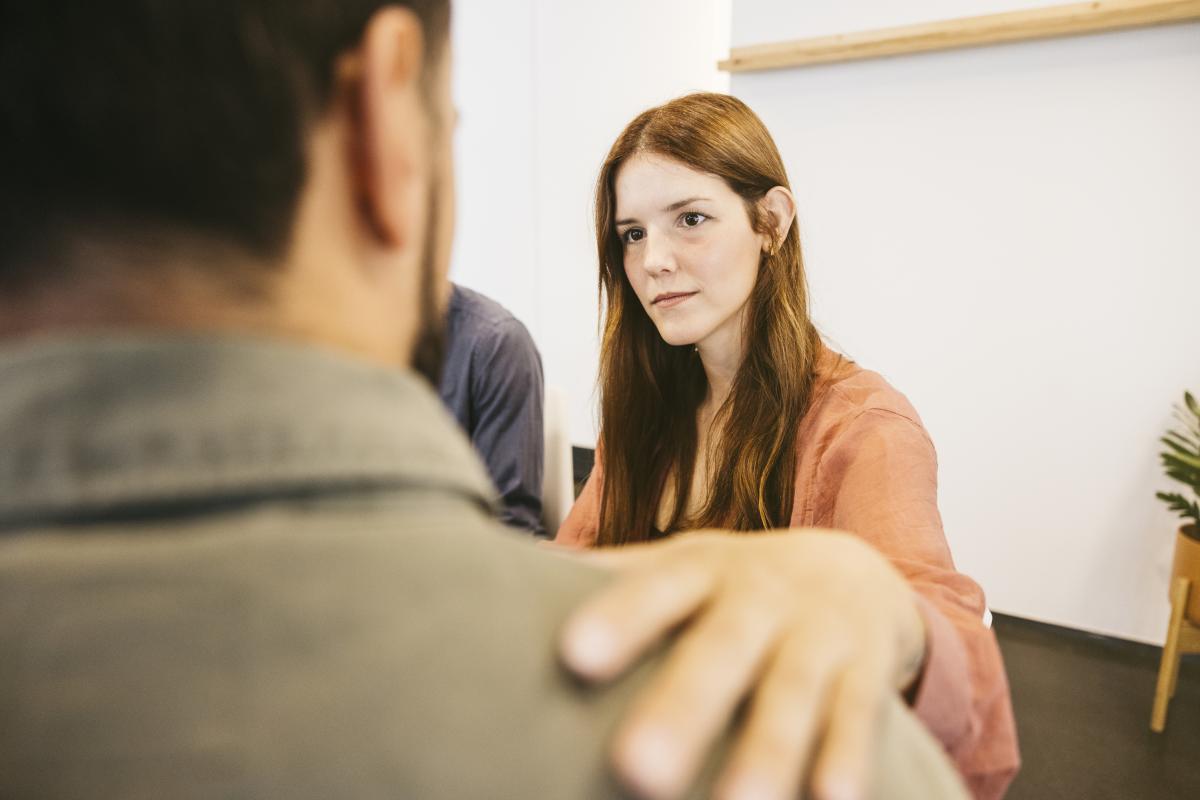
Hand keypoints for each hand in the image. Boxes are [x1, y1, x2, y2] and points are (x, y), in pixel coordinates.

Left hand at [558, 529, 926, 799]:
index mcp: (705, 569)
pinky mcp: (865, 675)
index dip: (621, 617)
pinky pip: (858, 718)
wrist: (856, 572)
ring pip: (792, 693)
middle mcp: (763, 597)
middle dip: (685, 705)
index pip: (660, 586)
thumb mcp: (684, 564)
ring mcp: (819, 635)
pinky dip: (847, 759)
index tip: (574, 656)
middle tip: (635, 768)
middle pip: (723, 647)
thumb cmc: (740, 582)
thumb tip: (512, 570)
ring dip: (768, 750)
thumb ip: (615, 576)